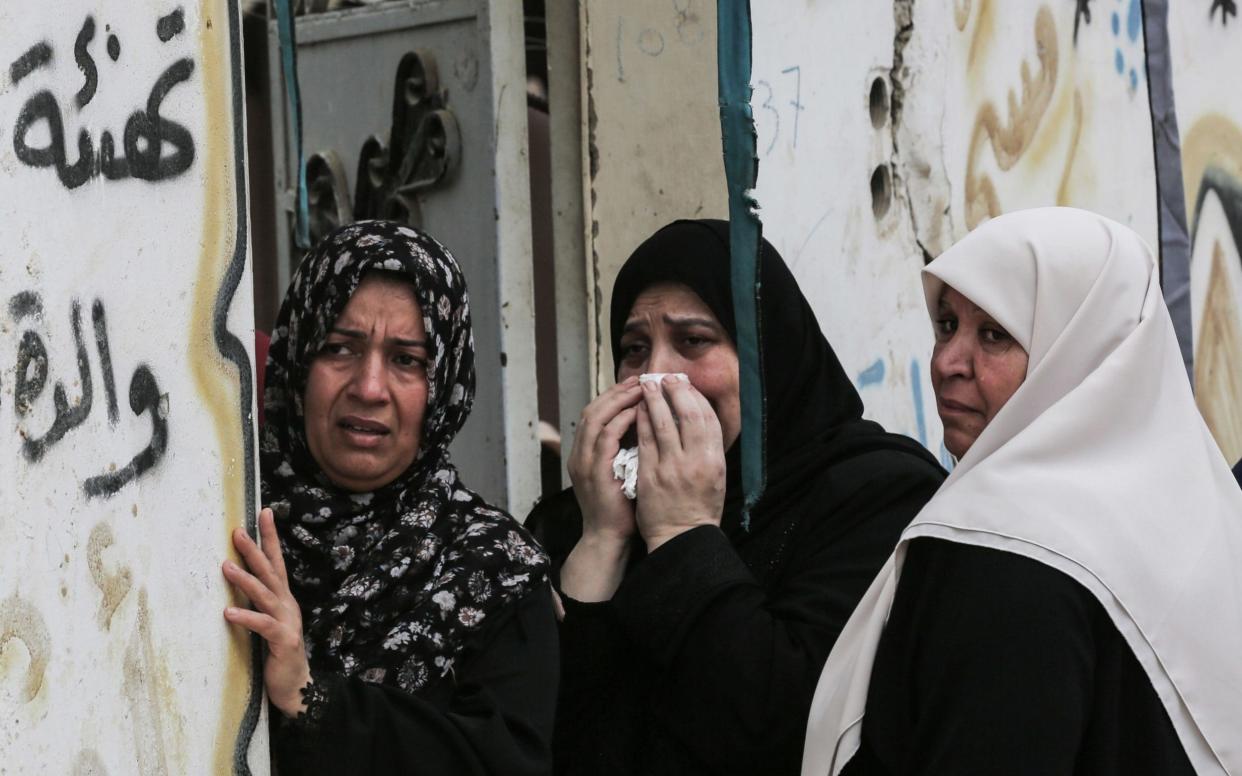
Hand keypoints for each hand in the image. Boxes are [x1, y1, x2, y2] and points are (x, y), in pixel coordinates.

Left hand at [222, 508, 311, 717]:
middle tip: (237, 532)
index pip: (277, 562)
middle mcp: (287, 605)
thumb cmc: (278, 654)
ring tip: (226, 566)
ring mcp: (288, 622)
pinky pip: (263, 625)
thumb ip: (258, 603)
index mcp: (283, 599)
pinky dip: (246, 617)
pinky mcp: (283, 641)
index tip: (264, 513)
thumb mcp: (268, 623)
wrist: (298, 687)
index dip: (270, 537)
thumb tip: (235, 583)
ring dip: (245, 579)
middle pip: (271, 572)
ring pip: (265, 594)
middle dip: (255, 550)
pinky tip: (229, 612)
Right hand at [566, 375, 641, 542]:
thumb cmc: (620, 508)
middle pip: (593, 409)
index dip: (614, 396)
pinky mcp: (594, 471)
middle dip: (616, 392)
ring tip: (640, 389)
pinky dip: (621, 421)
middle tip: (640, 379)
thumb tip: (647, 425)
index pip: (595, 414)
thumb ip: (626, 450)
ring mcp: (584, 462)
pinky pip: (605, 437)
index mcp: (584, 454)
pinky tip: (637, 412)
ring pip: (595, 418)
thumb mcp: (621, 472)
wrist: (608, 538)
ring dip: (619, 401)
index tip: (636, 385)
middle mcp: (579, 454)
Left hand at [635, 376, 725, 551]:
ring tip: (647, 384)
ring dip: (655, 399)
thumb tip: (701, 421)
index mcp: (716, 461)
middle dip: (677, 391)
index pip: (709, 419)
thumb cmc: (699, 509)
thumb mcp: (715, 478)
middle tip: (667, 377)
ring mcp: (673, 466)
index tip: (686, 385)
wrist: (681, 538)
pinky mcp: (651, 474)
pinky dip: (641, 420)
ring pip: (664, 422)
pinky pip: (645, 439)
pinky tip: (636, 408)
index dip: (696, 398)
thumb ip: (709, 451)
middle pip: (689, 415)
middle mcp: (697, 461)